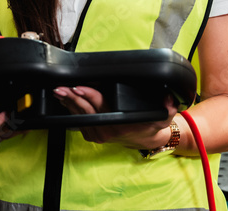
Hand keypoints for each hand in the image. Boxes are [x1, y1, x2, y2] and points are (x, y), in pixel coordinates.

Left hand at [53, 86, 176, 149]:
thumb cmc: (152, 124)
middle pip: (85, 110)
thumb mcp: (164, 115)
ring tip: (58, 92)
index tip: (79, 87)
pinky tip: (64, 100)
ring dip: (67, 104)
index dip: (89, 95)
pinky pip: (78, 121)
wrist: (147, 140)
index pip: (101, 106)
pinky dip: (70, 110)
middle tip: (61, 87)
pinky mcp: (92, 135)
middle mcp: (106, 130)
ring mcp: (97, 134)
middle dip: (71, 98)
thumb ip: (168, 106)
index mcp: (120, 123)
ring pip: (79, 116)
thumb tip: (170, 98)